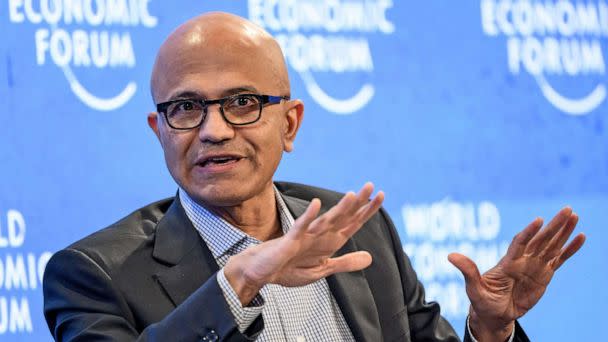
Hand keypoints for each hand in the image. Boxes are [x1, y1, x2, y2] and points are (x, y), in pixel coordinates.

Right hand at [224, 183, 383, 304]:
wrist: (261, 271)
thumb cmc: (288, 268)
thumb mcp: (323, 270)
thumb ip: (345, 263)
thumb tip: (370, 258)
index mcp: (330, 241)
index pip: (353, 223)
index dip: (367, 211)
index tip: (381, 196)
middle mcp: (320, 234)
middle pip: (343, 217)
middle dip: (358, 203)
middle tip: (371, 186)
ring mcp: (306, 235)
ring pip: (326, 220)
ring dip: (339, 209)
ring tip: (352, 195)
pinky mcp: (290, 240)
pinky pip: (301, 227)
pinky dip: (309, 216)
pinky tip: (316, 205)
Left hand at [448, 207, 584, 341]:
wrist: (494, 313)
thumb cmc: (482, 300)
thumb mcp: (473, 288)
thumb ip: (467, 271)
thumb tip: (450, 255)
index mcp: (508, 262)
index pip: (520, 243)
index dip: (529, 232)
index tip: (539, 220)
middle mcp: (523, 260)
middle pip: (541, 239)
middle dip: (554, 225)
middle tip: (567, 209)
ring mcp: (535, 266)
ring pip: (552, 245)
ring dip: (563, 231)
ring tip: (574, 216)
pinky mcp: (544, 274)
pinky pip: (559, 259)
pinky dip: (570, 249)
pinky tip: (580, 237)